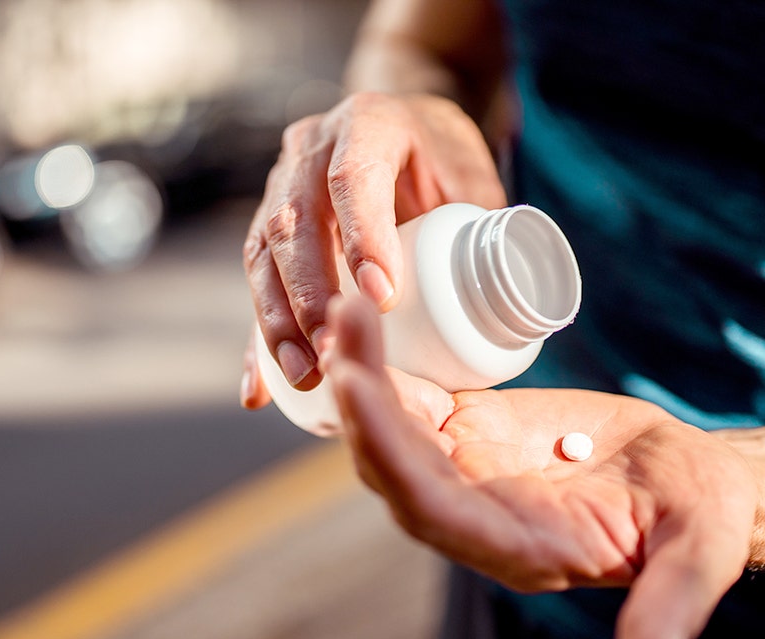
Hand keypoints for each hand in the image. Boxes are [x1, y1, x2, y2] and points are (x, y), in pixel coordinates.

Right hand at [241, 92, 505, 406]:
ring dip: (278, 321)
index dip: (362, 237)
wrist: (405, 130)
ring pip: (262, 254)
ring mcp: (280, 186)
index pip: (353, 177)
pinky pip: (257, 285)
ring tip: (306, 374)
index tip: (382, 300)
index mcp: (368, 124)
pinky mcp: (267, 228)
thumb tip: (507, 302)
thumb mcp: (472, 177)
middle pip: (293, 222)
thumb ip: (484, 228)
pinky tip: (260, 389)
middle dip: (308, 294)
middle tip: (334, 350)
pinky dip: (258, 340)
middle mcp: (310, 150)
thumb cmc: (443, 160)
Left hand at [324, 296, 757, 638]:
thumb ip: (669, 606)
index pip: (434, 511)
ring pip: (392, 431)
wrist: (686, 477)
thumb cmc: (698, 517)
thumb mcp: (697, 554)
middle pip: (394, 467)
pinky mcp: (469, 433)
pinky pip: (413, 402)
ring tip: (348, 308)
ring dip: (363, 375)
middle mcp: (475, 516)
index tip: (361, 392)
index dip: (393, 456)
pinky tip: (365, 318)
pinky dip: (387, 365)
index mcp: (517, 550)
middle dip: (362, 404)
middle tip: (344, 326)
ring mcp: (466, 472)